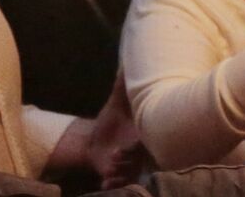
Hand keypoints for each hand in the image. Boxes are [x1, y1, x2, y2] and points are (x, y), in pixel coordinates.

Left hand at [88, 72, 143, 188]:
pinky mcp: (119, 177)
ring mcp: (130, 168)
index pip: (150, 140)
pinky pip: (119, 185)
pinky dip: (112, 185)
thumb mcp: (116, 102)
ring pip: (131, 175)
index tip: (131, 142)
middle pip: (140, 160)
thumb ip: (122, 85)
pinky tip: (104, 184)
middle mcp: (141, 154)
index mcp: (144, 135)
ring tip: (109, 172)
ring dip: (121, 175)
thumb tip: (125, 61)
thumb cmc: (111, 120)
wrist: (94, 141)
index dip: (139, 142)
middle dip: (129, 159)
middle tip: (116, 155)